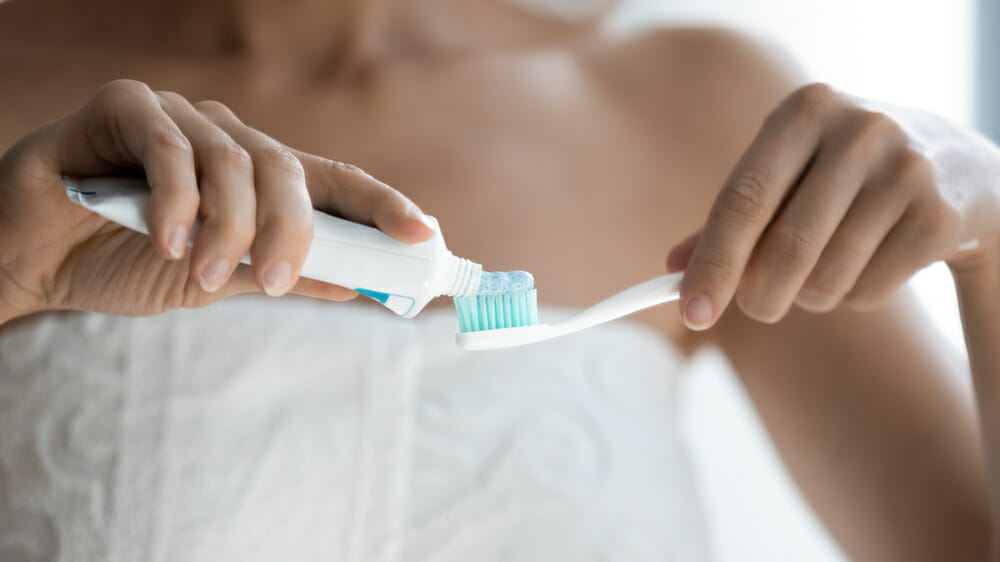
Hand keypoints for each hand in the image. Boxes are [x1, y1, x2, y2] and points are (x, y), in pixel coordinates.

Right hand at [0, 79, 432, 322]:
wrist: (34, 259)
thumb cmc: (127, 261)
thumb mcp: (218, 281)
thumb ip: (281, 276)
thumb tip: (359, 287)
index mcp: (258, 177)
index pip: (333, 182)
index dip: (381, 205)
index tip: (422, 235)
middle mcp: (227, 140)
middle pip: (289, 169)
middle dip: (293, 229)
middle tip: (280, 282)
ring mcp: (179, 119)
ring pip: (233, 159)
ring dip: (229, 226)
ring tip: (208, 277)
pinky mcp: (126, 108)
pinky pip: (169, 144)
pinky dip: (178, 199)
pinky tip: (168, 242)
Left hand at [666, 83, 999, 329]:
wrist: (956, 168)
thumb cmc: (841, 176)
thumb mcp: (786, 176)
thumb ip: (730, 218)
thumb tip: (673, 266)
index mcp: (804, 111)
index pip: (744, 199)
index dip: (714, 263)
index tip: (692, 312)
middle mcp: (859, 130)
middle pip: (785, 250)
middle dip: (760, 296)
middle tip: (759, 306)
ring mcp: (908, 170)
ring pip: (825, 280)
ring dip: (811, 296)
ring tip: (827, 266)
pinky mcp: (940, 215)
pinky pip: (867, 292)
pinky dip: (853, 297)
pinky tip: (872, 261)